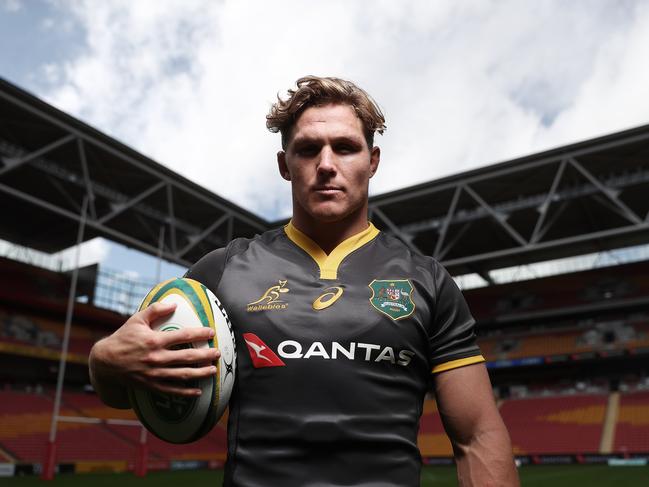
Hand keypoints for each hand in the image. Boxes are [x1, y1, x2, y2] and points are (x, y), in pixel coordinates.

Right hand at [90, 301, 220, 397]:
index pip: (183, 336)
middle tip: (218, 353)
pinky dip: (185, 392)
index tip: (211, 332)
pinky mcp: (151, 385)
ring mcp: (154, 373)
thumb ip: (155, 309)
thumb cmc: (123, 338)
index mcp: (154, 340)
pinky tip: (198, 391)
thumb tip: (174, 303)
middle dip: (205, 355)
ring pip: (182, 375)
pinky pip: (171, 390)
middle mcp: (156, 358)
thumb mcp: (137, 320)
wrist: (105, 362)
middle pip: (187, 357)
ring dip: (200, 373)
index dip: (199, 333)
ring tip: (213, 370)